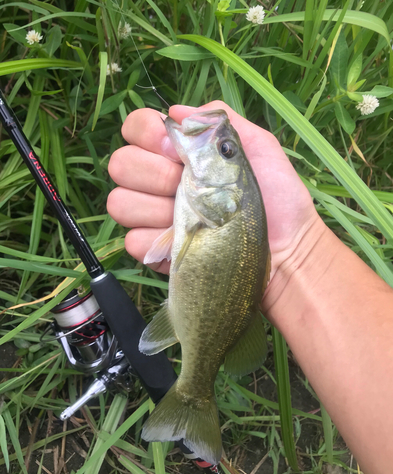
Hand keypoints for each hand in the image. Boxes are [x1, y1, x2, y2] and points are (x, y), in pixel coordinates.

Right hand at [107, 101, 323, 305]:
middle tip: (187, 185)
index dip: (148, 133)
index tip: (177, 149)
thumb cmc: (276, 197)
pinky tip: (184, 242)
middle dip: (154, 173)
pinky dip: (157, 241)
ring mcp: (154, 217)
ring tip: (193, 217)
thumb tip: (175, 111)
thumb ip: (218, 122)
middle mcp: (159, 181)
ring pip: (119, 202)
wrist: (286, 249)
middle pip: (120, 164)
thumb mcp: (257, 147)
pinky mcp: (156, 251)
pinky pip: (132, 241)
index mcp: (180, 153)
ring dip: (154, 208)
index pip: (137, 128)